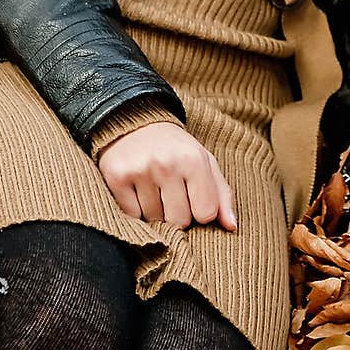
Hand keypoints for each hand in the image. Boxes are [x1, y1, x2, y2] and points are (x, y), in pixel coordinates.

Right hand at [97, 122, 237, 231]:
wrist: (136, 122)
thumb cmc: (176, 149)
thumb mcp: (204, 162)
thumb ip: (221, 195)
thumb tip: (232, 227)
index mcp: (193, 159)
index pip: (205, 214)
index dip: (200, 211)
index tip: (192, 197)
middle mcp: (166, 164)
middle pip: (179, 221)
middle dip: (177, 213)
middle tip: (170, 192)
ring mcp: (140, 171)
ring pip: (155, 221)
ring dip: (155, 211)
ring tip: (153, 188)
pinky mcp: (117, 178)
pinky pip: (132, 216)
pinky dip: (136, 210)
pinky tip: (137, 190)